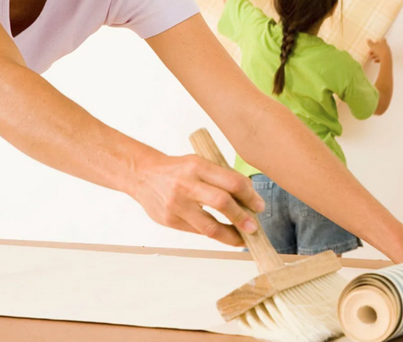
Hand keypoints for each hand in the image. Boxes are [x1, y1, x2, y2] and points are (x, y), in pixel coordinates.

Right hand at [129, 152, 264, 245]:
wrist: (143, 175)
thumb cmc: (178, 170)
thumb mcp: (199, 164)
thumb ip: (221, 178)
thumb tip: (249, 198)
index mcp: (198, 166)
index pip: (232, 182)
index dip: (250, 196)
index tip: (259, 206)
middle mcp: (187, 185)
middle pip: (223, 203)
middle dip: (243, 217)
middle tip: (254, 227)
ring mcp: (177, 205)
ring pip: (210, 226)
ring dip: (231, 235)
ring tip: (243, 238)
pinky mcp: (170, 220)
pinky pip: (198, 232)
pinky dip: (215, 235)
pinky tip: (224, 235)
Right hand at [367, 38, 390, 62]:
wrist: (386, 59)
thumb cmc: (379, 51)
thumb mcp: (373, 46)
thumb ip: (370, 43)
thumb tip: (368, 39)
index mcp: (383, 43)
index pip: (382, 40)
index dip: (378, 41)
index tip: (374, 43)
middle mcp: (386, 47)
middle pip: (380, 47)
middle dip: (374, 50)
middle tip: (369, 53)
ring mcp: (387, 52)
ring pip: (380, 53)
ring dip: (375, 55)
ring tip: (371, 58)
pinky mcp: (387, 58)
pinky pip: (382, 58)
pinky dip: (378, 59)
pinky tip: (374, 61)